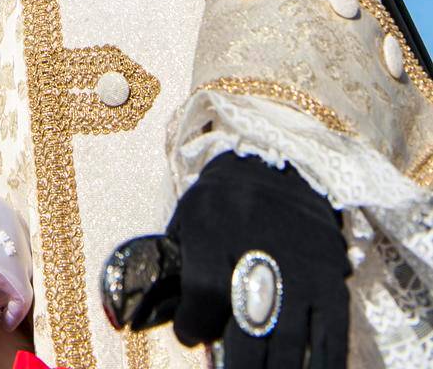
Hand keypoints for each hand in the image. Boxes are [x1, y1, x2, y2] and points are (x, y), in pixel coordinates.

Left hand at [166, 153, 349, 366]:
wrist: (280, 164)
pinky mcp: (332, 280)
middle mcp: (259, 251)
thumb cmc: (224, 199)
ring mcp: (301, 270)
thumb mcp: (190, 218)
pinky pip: (332, 337)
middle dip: (239, 366)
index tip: (190, 335)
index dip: (193, 326)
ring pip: (289, 344)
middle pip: (248, 332)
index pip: (203, 296)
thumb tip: (181, 324)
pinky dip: (322, 365)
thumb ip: (180, 268)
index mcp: (214, 230)